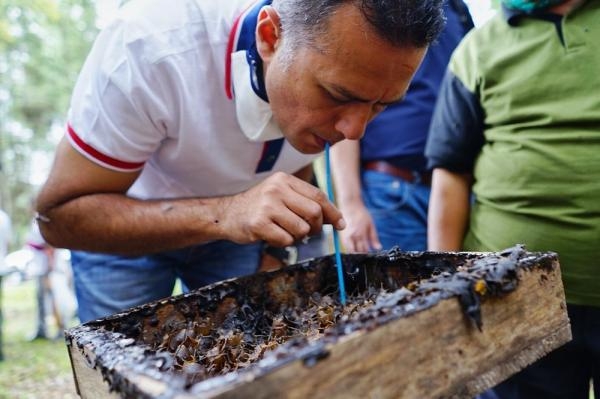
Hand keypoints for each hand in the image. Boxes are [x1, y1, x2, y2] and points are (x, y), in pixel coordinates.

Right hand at [221, 172, 344, 245]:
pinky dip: (284, 242)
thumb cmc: (260, 207)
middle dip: (316, 227)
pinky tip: (272, 235)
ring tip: (284, 231)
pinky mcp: (259, 224)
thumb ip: (306, 204)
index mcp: (284, 180)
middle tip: (307, 231)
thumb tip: (338, 220)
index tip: (340, 224)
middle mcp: (276, 189)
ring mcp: (267, 206)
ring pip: (302, 229)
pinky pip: (286, 240)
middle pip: (314, 212)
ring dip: (298, 236)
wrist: (227, 214)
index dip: (332, 212)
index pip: (318, 195)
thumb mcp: (282, 197)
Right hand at [339, 203, 380, 252]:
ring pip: (349, 251)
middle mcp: (352, 236)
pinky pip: (345, 246)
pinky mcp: (341, 235)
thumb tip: (378, 248)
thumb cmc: (361, 214)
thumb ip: (374, 238)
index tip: (370, 255)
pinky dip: (349, 249)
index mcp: (361, 234)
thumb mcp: (371, 225)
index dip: (368, 254)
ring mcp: (345, 236)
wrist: (350, 205)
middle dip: (361, 254)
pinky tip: (353, 247)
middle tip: (365, 255)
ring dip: (354, 253)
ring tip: (359, 252)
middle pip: (356, 252)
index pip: (364, 250)